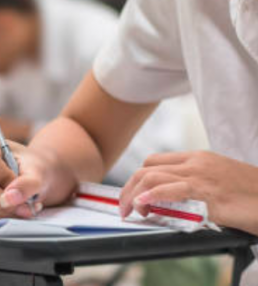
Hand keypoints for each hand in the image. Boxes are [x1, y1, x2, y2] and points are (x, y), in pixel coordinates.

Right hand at [0, 134, 47, 218]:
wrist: (30, 176)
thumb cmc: (31, 168)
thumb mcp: (36, 171)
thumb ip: (27, 183)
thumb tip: (10, 198)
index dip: (4, 179)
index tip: (21, 185)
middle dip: (2, 202)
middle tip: (26, 206)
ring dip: (4, 213)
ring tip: (25, 208)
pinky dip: (0, 217)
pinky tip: (14, 211)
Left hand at [120, 151, 257, 234]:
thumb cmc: (252, 195)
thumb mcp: (219, 183)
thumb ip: (194, 186)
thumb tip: (169, 202)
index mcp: (199, 157)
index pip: (155, 162)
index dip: (138, 179)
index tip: (132, 196)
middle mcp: (196, 163)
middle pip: (147, 169)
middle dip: (128, 188)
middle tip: (124, 208)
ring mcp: (200, 176)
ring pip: (151, 177)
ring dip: (133, 196)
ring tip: (130, 212)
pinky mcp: (206, 193)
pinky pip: (169, 190)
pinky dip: (150, 196)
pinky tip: (142, 204)